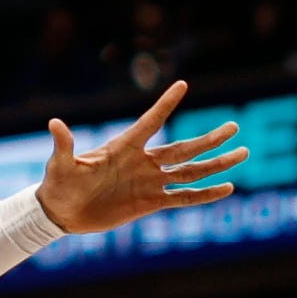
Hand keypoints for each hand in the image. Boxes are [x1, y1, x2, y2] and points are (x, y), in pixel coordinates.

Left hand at [34, 80, 248, 234]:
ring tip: (243, 152)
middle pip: (183, 148)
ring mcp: (149, 182)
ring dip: (216, 163)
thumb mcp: (61, 165)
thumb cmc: (59, 185)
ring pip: (190, 170)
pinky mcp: (150, 202)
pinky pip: (183, 197)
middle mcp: (143, 161)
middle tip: (234, 126)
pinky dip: (205, 194)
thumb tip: (54, 124)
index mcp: (124, 147)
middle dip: (209, 139)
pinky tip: (228, 187)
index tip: (182, 84)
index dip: (165, 105)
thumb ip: (64, 146)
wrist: (61, 213)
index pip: (150, 122)